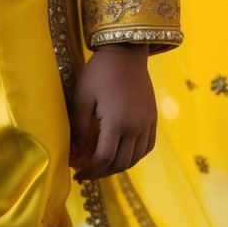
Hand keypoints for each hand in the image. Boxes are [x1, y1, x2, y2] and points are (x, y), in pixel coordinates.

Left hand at [71, 44, 155, 181]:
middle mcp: (135, 126)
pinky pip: (147, 147)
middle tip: (87, 173)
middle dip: (102, 172)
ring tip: (102, 166)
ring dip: (118, 167)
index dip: (90, 171)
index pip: (104, 158)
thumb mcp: (82, 98)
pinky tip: (121, 154)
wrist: (125, 52)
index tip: (78, 174)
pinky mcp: (152, 118)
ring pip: (135, 158)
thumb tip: (75, 155)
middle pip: (120, 162)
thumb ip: (80, 129)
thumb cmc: (98, 73)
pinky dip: (134, 156)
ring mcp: (147, 123)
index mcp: (116, 121)